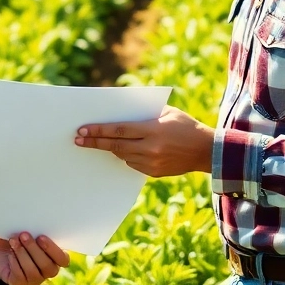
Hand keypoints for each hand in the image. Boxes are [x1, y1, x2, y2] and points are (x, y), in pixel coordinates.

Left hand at [0, 233, 69, 284]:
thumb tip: (36, 223)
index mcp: (55, 256)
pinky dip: (15, 263)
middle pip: (48, 267)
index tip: (41, 237)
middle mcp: (48, 270)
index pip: (63, 260)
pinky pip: (20, 278)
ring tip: (13, 240)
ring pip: (33, 273)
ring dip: (22, 255)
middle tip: (23, 235)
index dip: (53, 250)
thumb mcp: (27, 227)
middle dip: (34, 250)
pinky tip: (10, 252)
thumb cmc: (18, 232)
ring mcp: (34, 279)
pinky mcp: (20, 283)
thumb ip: (36, 228)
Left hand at [74, 105, 214, 176]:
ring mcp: (152, 162)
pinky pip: (133, 165)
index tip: (82, 130)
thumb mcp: (168, 112)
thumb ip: (146, 113)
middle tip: (78, 140)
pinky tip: (121, 150)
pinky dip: (126, 156)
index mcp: (153, 130)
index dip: (99, 131)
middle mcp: (150, 148)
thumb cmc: (186, 125)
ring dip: (110, 149)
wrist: (206, 151)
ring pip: (122, 156)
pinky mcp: (154, 173)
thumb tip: (121, 112)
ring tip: (96, 144)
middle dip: (95, 143)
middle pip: (116, 146)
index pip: (118, 130)